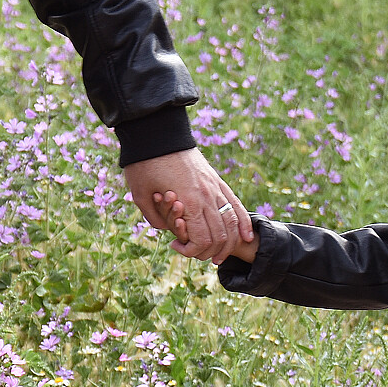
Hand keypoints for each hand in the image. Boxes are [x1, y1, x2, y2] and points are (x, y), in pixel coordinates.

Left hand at [124, 149, 250, 262]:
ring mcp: (214, 187)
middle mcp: (206, 196)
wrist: (156, 131)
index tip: (176, 246)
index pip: (201, 240)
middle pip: (220, 235)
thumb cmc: (144, 163)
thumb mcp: (140, 195)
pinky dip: (244, 223)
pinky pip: (236, 204)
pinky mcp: (217, 180)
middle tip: (197, 254)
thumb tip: (170, 230)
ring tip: (221, 255)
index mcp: (188, 202)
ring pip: (232, 222)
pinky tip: (247, 236)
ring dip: (229, 243)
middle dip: (210, 251)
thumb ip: (156, 218)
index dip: (192, 251)